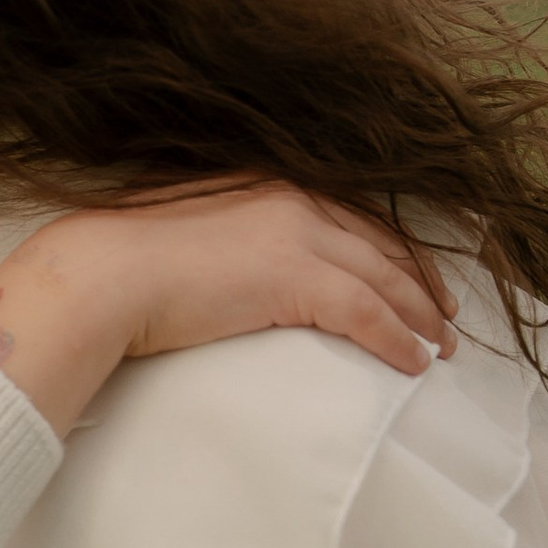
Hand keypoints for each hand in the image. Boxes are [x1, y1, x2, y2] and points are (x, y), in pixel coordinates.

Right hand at [0, 182, 456, 439]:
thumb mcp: (182, 232)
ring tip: (438, 349)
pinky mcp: (296, 278)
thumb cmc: (120, 264)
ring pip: (385, 277)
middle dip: (420, 282)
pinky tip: (413, 364)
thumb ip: (220, 239)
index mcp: (269, 183)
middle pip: (381, 242)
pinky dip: (397, 339)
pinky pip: (368, 312)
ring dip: (420, 316)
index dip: (391, 247)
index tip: (414, 276)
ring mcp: (298, 234)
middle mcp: (294, 198)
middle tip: (445, 317)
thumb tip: (227, 271)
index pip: (352, 214)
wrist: (102, 274)